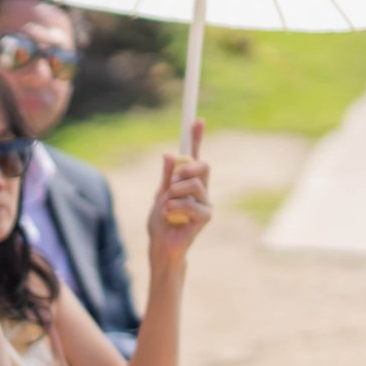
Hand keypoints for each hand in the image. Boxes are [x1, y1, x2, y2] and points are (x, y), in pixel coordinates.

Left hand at [148, 121, 210, 256]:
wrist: (161, 244)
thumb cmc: (160, 222)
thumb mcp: (159, 195)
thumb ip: (165, 177)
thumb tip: (167, 154)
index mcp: (189, 182)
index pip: (195, 157)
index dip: (196, 139)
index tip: (196, 121)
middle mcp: (201, 189)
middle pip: (203, 165)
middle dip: (186, 169)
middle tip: (171, 181)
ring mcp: (205, 202)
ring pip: (195, 185)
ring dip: (174, 194)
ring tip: (165, 206)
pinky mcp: (205, 216)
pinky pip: (190, 204)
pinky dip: (173, 208)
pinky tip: (168, 217)